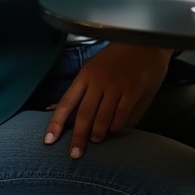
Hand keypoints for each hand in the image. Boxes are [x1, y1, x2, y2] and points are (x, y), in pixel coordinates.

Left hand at [43, 43, 171, 158]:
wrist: (145, 39)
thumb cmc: (118, 55)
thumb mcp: (95, 66)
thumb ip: (80, 89)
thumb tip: (53, 108)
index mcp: (86, 75)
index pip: (66, 103)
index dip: (56, 123)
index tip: (49, 141)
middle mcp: (99, 80)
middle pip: (84, 115)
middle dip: (78, 138)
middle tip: (75, 155)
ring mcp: (116, 85)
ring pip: (102, 117)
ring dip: (98, 133)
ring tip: (97, 140)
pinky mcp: (133, 89)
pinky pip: (121, 114)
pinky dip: (116, 126)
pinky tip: (115, 129)